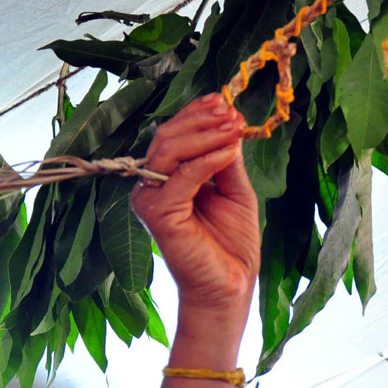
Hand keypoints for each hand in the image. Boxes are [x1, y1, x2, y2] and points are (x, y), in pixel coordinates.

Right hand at [130, 93, 258, 315]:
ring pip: (169, 151)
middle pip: (168, 137)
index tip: (225, 102)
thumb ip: (227, 161)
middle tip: (231, 111)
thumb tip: (229, 126)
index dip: (198, 115)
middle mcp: (153, 186)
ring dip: (204, 134)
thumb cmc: (231, 243)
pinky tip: (228, 151)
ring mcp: (152, 200)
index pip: (176, 136)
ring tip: (233, 126)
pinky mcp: (159, 215)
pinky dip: (206, 160)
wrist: (231, 285)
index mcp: (168, 177)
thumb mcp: (236, 192)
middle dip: (201, 120)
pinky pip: (181, 178)